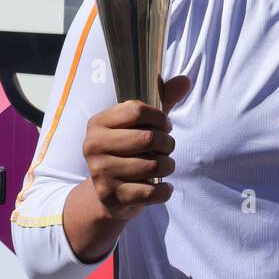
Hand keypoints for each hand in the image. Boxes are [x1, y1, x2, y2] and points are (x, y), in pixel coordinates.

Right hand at [81, 76, 191, 220]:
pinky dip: (165, 190)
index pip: (137, 110)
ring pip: (153, 165)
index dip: (159, 117)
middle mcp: (93, 146)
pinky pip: (152, 192)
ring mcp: (101, 173)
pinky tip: (163, 185)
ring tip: (164, 165)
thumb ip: (162, 100)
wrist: (108, 194)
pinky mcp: (113, 197)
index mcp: (98, 123)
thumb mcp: (140, 124)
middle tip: (167, 148)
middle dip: (167, 143)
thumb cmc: (128, 150)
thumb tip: (185, 80)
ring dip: (168, 165)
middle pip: (147, 138)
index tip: (165, 126)